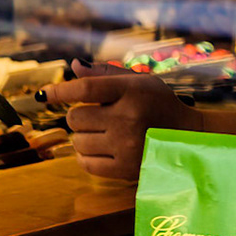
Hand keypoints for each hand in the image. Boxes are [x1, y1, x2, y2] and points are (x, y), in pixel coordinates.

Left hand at [43, 64, 198, 180]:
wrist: (190, 139)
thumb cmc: (159, 105)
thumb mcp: (140, 83)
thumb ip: (105, 75)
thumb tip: (74, 66)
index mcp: (132, 91)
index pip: (85, 88)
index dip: (60, 91)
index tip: (45, 95)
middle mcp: (128, 118)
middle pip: (74, 117)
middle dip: (81, 117)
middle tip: (101, 117)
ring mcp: (126, 145)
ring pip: (77, 141)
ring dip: (85, 138)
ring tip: (107, 134)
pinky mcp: (125, 169)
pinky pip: (84, 163)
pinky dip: (86, 157)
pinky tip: (102, 150)